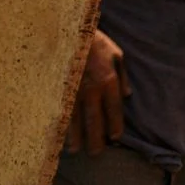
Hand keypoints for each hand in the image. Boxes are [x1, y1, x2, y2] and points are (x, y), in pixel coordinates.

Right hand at [65, 29, 131, 154]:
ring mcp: (73, 90)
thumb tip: (127, 96)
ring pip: (75, 119)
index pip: (113, 109)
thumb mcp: (116, 54)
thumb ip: (123, 75)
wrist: (68, 30)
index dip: (114, 125)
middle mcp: (92, 89)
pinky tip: (59, 135)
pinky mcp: (58, 89)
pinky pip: (60, 111)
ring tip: (77, 150)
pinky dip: (60, 125)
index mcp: (109, 80)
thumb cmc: (95, 42)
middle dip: (96, 138)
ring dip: (76, 137)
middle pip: (94, 119)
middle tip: (97, 153)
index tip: (115, 138)